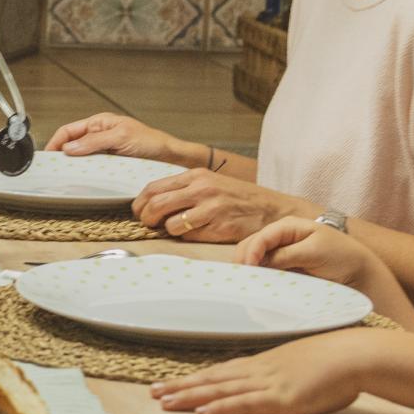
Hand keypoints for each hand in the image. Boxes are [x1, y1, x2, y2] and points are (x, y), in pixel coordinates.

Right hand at [43, 112, 201, 163]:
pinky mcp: (110, 165)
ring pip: (81, 159)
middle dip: (62, 156)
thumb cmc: (151, 142)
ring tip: (66, 178)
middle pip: (72, 145)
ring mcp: (104, 152)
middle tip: (54, 170)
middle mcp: (99, 136)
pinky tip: (84, 182)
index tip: (48, 158)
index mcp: (99, 123)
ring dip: (74, 167)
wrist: (171, 159)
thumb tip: (69, 147)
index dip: (55, 143)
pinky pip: (92, 169)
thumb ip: (94, 141)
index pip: (68, 131)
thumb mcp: (121, 137)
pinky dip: (86, 175)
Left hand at [133, 169, 303, 241]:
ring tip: (181, 229)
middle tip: (150, 226)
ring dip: (170, 231)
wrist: (273, 210)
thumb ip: (185, 189)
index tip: (140, 213)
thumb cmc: (239, 199)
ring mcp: (211, 208)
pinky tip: (200, 234)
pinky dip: (189, 238)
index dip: (141, 204)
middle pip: (156, 205)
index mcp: (196, 175)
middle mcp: (202, 189)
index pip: (154, 188)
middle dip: (147, 219)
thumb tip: (153, 203)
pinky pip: (190, 237)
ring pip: (171, 224)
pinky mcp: (219, 227)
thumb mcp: (211, 183)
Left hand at [147, 329, 377, 413]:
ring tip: (164, 403)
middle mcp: (260, 371)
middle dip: (181, 386)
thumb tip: (275, 384)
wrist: (355, 355)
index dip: (194, 378)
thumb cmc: (336, 362)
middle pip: (212, 379)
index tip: (170, 382)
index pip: (220, 371)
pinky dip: (221, 409)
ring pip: (220, 391)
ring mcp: (268, 384)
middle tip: (153, 393)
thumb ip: (283, 375)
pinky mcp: (281, 399)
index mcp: (264, 363)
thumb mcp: (302, 365)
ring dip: (190, 397)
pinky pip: (245, 404)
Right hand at [236, 216, 373, 285]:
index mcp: (288, 226)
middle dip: (244, 260)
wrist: (358, 273)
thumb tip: (260, 263)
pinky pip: (264, 271)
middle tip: (243, 280)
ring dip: (248, 270)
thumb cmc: (341, 256)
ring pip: (254, 259)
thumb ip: (286, 255)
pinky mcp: (283, 269)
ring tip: (246, 284)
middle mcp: (280, 238)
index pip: (262, 237)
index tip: (249, 269)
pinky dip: (257, 278)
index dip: (252, 252)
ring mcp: (280, 254)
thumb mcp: (314, 252)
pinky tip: (255, 286)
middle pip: (251, 246)